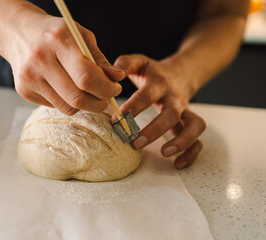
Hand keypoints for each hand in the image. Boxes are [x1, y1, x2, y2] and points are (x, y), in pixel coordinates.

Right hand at [2, 11, 124, 114]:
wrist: (18, 33)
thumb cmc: (55, 33)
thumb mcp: (80, 36)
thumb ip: (99, 59)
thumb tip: (117, 78)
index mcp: (58, 40)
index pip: (86, 76)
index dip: (106, 88)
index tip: (115, 88)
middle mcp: (40, 60)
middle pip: (77, 98)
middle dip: (99, 103)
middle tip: (106, 98)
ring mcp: (29, 77)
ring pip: (67, 107)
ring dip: (85, 105)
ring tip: (88, 93)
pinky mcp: (23, 90)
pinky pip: (56, 106)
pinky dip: (68, 102)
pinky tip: (67, 88)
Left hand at [111, 54, 205, 168]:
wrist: (181, 73)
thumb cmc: (153, 72)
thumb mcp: (139, 62)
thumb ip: (124, 64)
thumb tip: (110, 73)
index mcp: (159, 83)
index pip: (147, 95)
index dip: (133, 108)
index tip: (116, 120)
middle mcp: (175, 97)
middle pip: (172, 114)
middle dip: (154, 130)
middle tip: (135, 143)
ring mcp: (186, 111)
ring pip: (194, 125)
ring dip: (182, 141)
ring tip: (164, 153)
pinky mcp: (191, 122)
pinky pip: (199, 139)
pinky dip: (191, 153)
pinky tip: (177, 164)